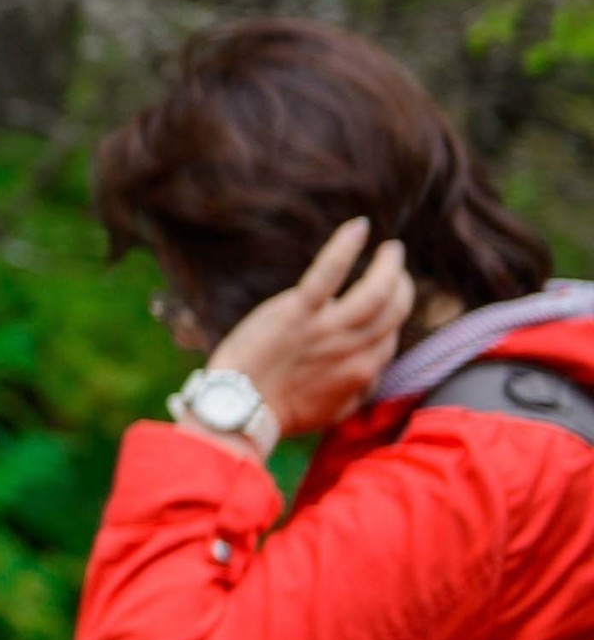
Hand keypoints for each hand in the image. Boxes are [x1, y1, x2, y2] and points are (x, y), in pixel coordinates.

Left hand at [205, 217, 416, 438]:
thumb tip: (370, 368)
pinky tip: (360, 228)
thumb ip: (356, 387)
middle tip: (395, 268)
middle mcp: (354, 349)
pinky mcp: (298, 312)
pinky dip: (346, 247)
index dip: (390, 319)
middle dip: (401, 287)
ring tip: (391, 251)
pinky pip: (330, 272)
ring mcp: (328, 329)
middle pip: (394, 311)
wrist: (239, 409)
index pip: (390, 336)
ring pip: (376, 292)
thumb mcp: (333, 410)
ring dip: (388, 267)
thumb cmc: (280, 412)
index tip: (383, 303)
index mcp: (362, 372)